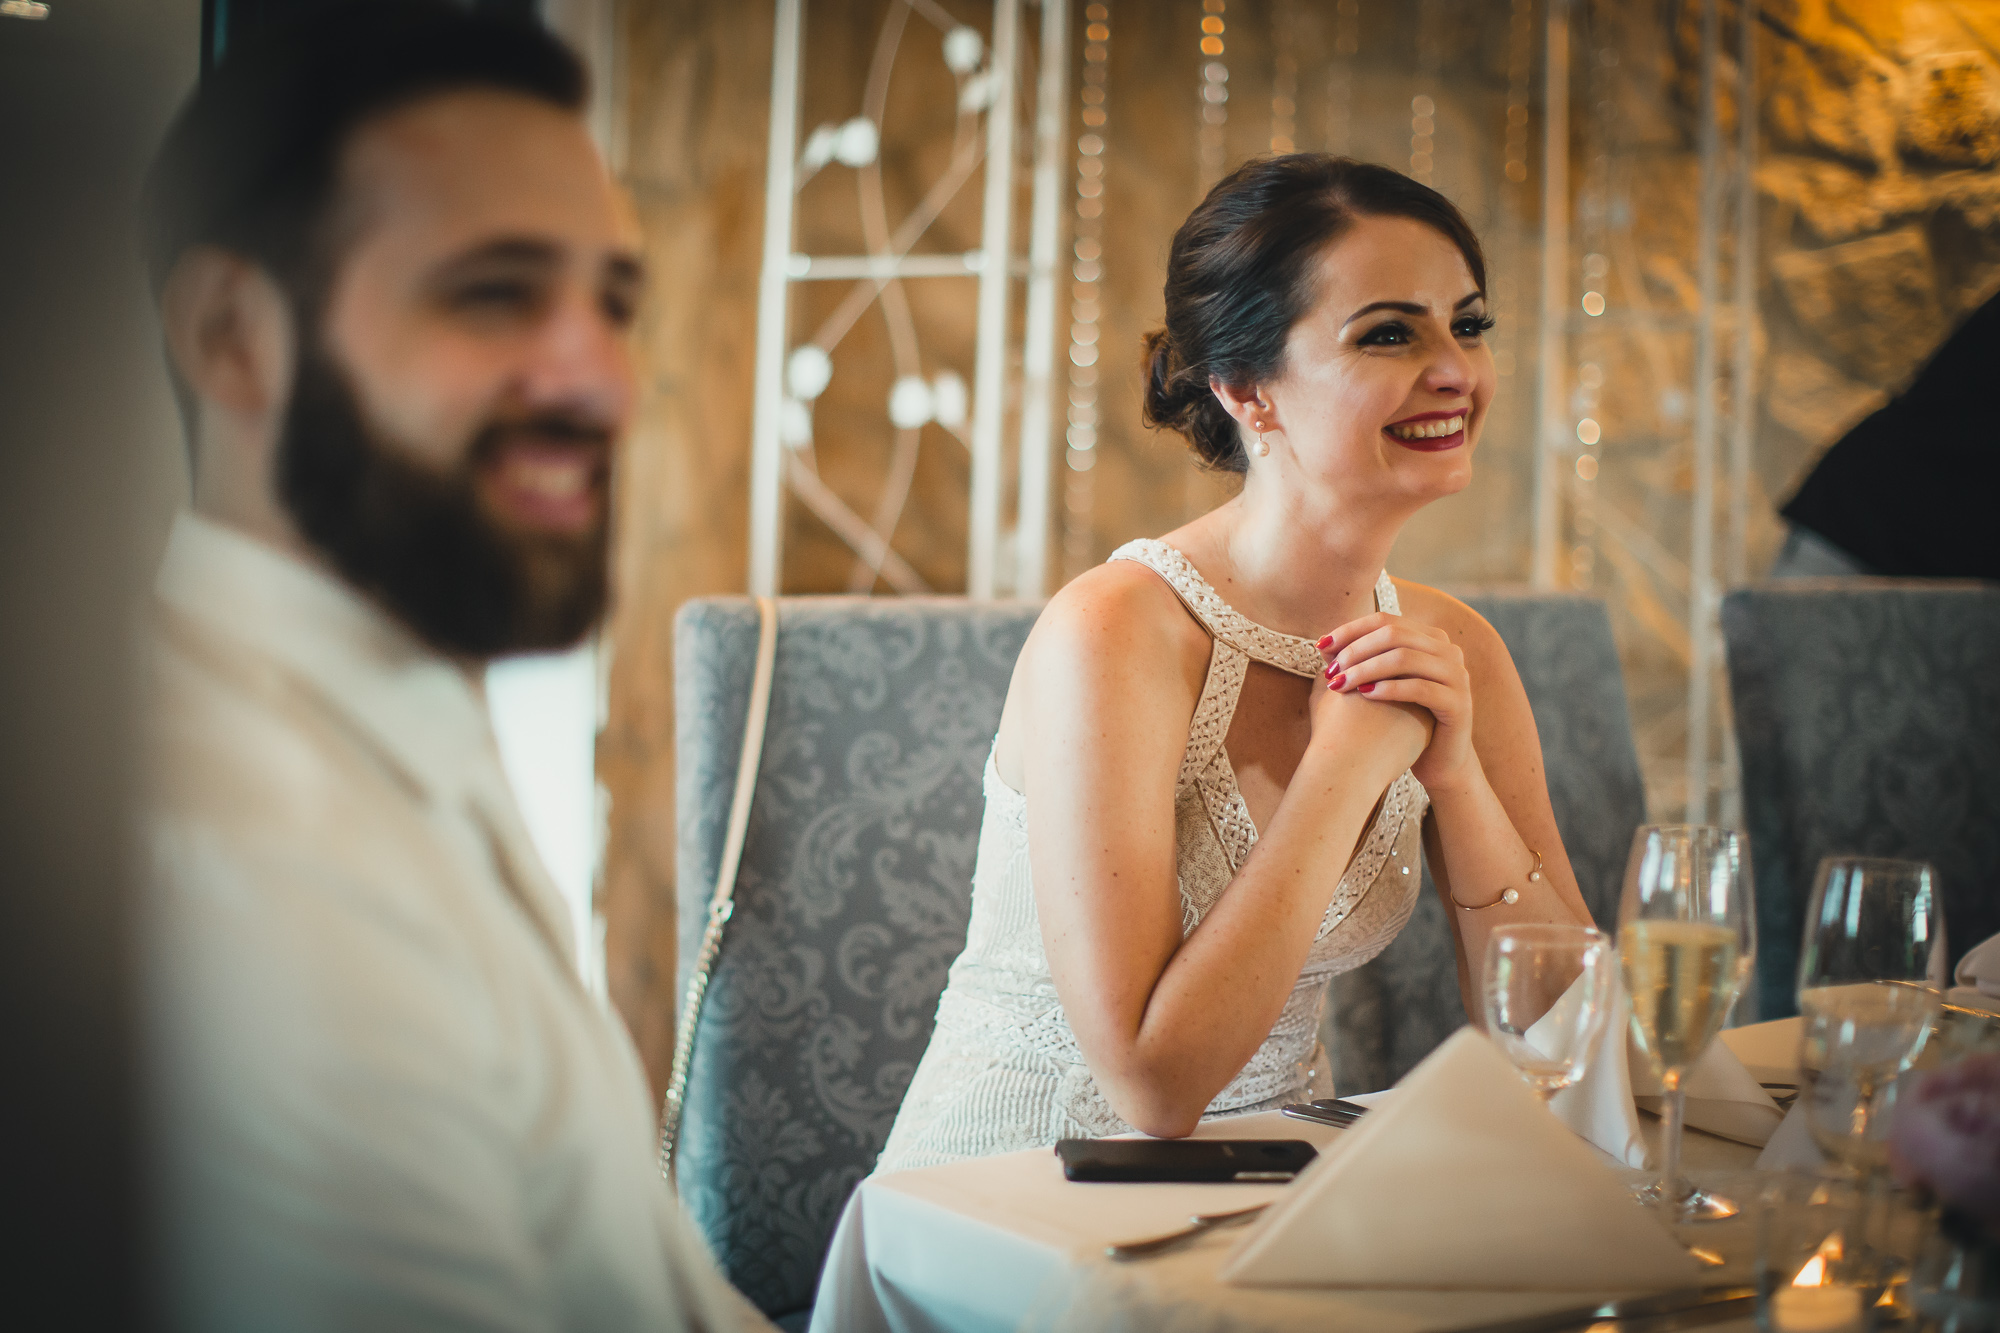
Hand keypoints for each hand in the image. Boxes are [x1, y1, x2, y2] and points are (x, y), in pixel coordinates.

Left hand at [1317, 611, 1472, 788]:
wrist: (1439, 759)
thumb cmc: (1404, 720)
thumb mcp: (1381, 686)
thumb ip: (1358, 663)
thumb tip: (1324, 646)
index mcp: (1430, 639)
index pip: (1385, 621)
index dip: (1350, 630)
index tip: (1321, 646)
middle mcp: (1447, 651)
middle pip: (1394, 635)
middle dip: (1356, 650)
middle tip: (1331, 670)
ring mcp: (1457, 675)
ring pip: (1405, 659)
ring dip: (1367, 669)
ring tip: (1341, 684)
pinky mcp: (1459, 704)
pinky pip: (1420, 688)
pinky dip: (1389, 689)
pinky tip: (1365, 696)